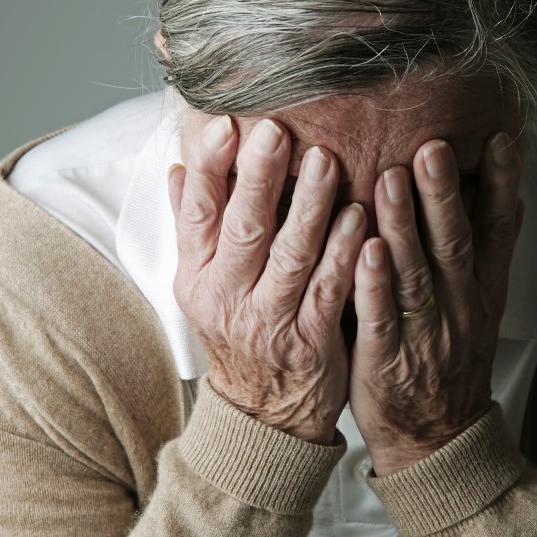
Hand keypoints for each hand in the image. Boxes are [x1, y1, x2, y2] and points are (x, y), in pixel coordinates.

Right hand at [167, 116, 366, 444]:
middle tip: (276, 131)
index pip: (197, 214)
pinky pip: (329, 290)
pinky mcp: (310, 341)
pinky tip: (359, 217)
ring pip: (290, 257)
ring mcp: (269, 321)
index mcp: (197, 277)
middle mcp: (227, 298)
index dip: (209, 169)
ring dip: (309, 207)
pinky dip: (343, 252)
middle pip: (244, 230)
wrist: (263, 411)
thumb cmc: (237, 333)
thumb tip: (178, 171)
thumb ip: (194, 228)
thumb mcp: (202, 285)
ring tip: (326, 162)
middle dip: (259, 178)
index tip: (225, 126)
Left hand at [348, 133, 524, 473]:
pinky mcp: (386, 360)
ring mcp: (424, 335)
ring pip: (416, 274)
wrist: (437, 435)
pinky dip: (375, 285)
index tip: (499, 138)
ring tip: (392, 178)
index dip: (501, 185)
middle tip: (432, 146)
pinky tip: (367, 250)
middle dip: (444, 193)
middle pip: (454, 244)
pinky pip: (381, 318)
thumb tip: (512, 197)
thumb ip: (490, 253)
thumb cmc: (451, 361)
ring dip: (405, 226)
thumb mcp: (483, 307)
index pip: (498, 231)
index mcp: (482, 291)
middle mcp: (459, 308)